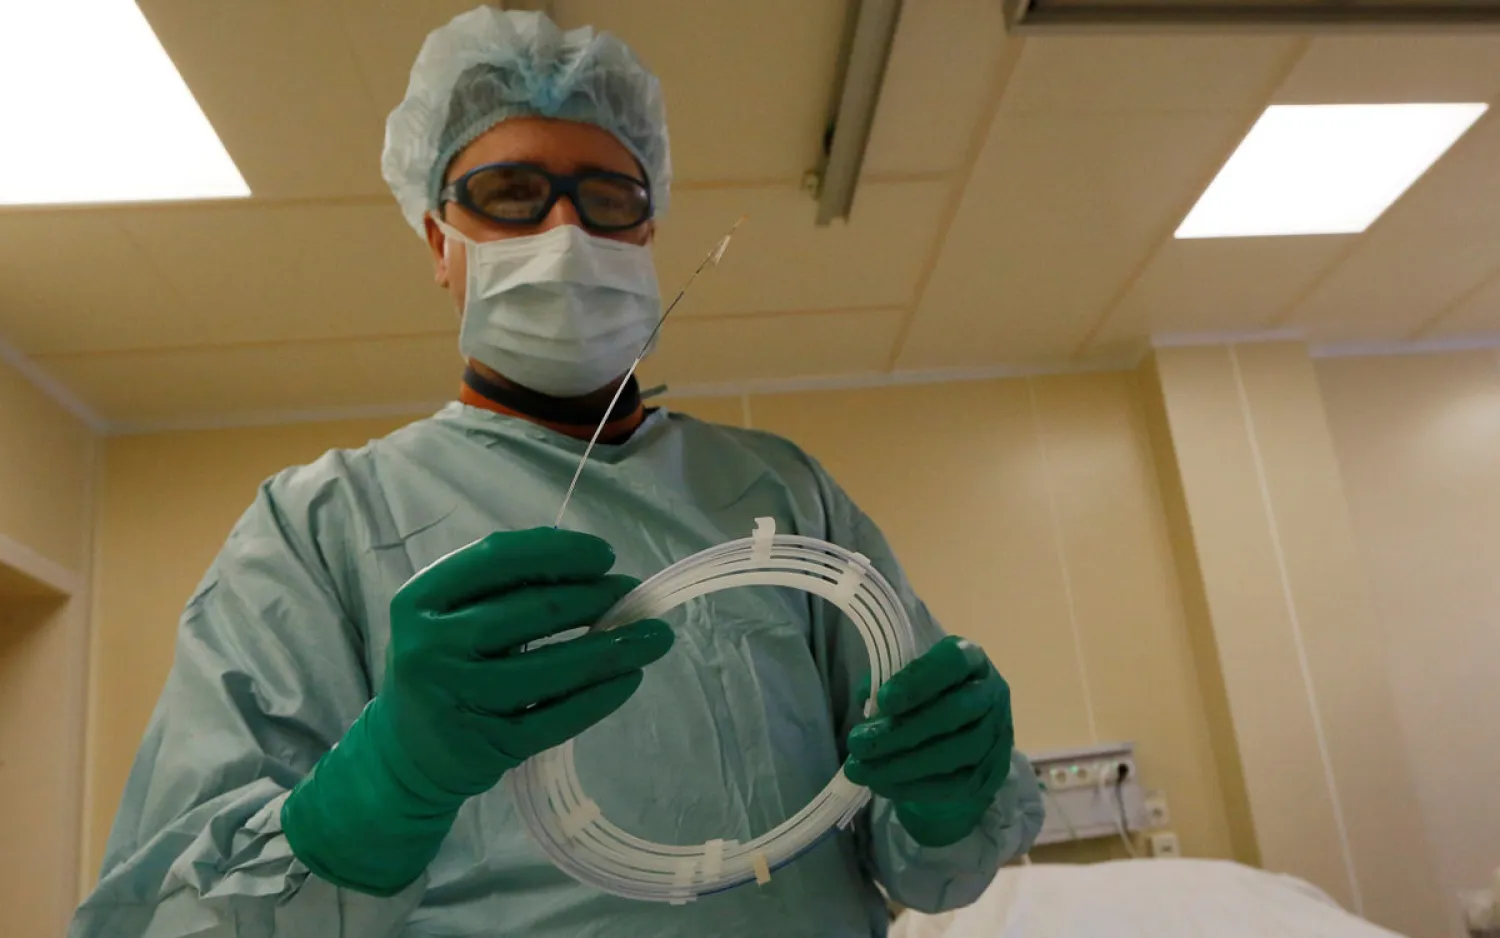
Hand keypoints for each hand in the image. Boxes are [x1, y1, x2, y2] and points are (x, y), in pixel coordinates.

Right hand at [377, 527, 673, 800]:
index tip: (605, 556)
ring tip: (656, 638)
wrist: (405, 756)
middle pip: (535, 611)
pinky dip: (600, 697)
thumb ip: (504, 589)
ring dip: (615, 649)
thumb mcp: (451, 618)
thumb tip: (595, 566)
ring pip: (554, 668)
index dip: (560, 552)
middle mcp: (430, 645)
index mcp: (421, 599)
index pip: (499, 558)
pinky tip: (629, 680)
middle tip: (636, 598)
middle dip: (598, 598)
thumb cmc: (444, 667)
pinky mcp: (485, 746)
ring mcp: (457, 699)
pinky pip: (557, 717)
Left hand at [844, 636, 1013, 846]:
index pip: (952, 662)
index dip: (918, 681)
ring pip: (953, 753)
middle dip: (900, 731)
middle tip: (857, 743)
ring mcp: (996, 736)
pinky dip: (912, 787)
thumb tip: (868, 701)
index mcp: (971, 658)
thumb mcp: (907, 679)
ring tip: (861, 769)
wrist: (960, 734)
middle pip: (953, 712)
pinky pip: (952, 785)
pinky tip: (881, 784)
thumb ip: (886, 683)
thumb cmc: (925, 696)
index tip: (883, 700)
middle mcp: (992, 693)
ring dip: (901, 765)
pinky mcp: (990, 773)